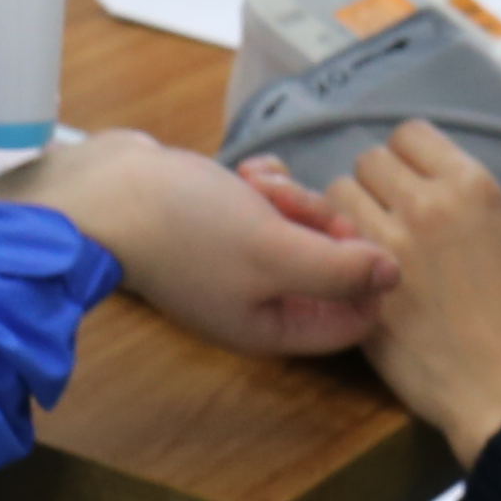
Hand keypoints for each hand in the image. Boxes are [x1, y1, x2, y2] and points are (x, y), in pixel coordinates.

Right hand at [20, 130, 396, 358]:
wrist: (104, 193)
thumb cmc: (183, 230)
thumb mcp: (273, 251)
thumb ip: (339, 269)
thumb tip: (395, 276)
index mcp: (273, 326)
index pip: (353, 320)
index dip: (365, 276)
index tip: (350, 237)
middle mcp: (259, 300)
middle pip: (332, 267)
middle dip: (323, 226)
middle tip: (293, 205)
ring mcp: (239, 261)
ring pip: (304, 227)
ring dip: (294, 198)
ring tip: (259, 186)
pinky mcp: (223, 222)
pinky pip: (272, 204)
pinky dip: (267, 184)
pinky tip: (247, 174)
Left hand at [325, 120, 500, 462]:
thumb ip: (461, 201)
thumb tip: (423, 181)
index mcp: (471, 187)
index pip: (411, 135)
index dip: (406, 159)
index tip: (411, 184)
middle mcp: (427, 204)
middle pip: (370, 161)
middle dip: (376, 186)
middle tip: (390, 219)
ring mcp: (388, 242)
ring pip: (339, 192)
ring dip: (348, 213)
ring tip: (368, 244)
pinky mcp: (358, 282)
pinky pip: (327, 239)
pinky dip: (334, 248)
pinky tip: (353, 270)